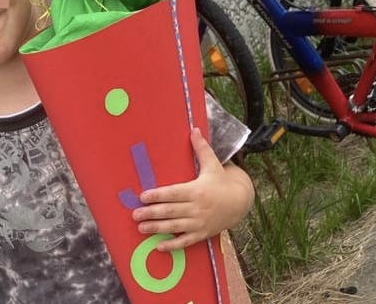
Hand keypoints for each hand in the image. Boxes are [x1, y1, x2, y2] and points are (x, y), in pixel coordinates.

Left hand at [132, 127, 253, 251]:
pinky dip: (173, 245)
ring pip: (175, 227)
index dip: (158, 195)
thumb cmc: (222, 181)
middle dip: (152, 213)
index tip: (142, 196)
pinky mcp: (203, 233)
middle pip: (171, 211)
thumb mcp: (213, 164)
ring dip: (157, 228)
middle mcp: (197, 208)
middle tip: (135, 214)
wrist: (240, 202)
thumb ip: (201, 148)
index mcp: (197, 190)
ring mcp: (200, 222)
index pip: (173, 193)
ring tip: (141, 228)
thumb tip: (194, 129)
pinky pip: (186, 241)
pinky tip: (159, 246)